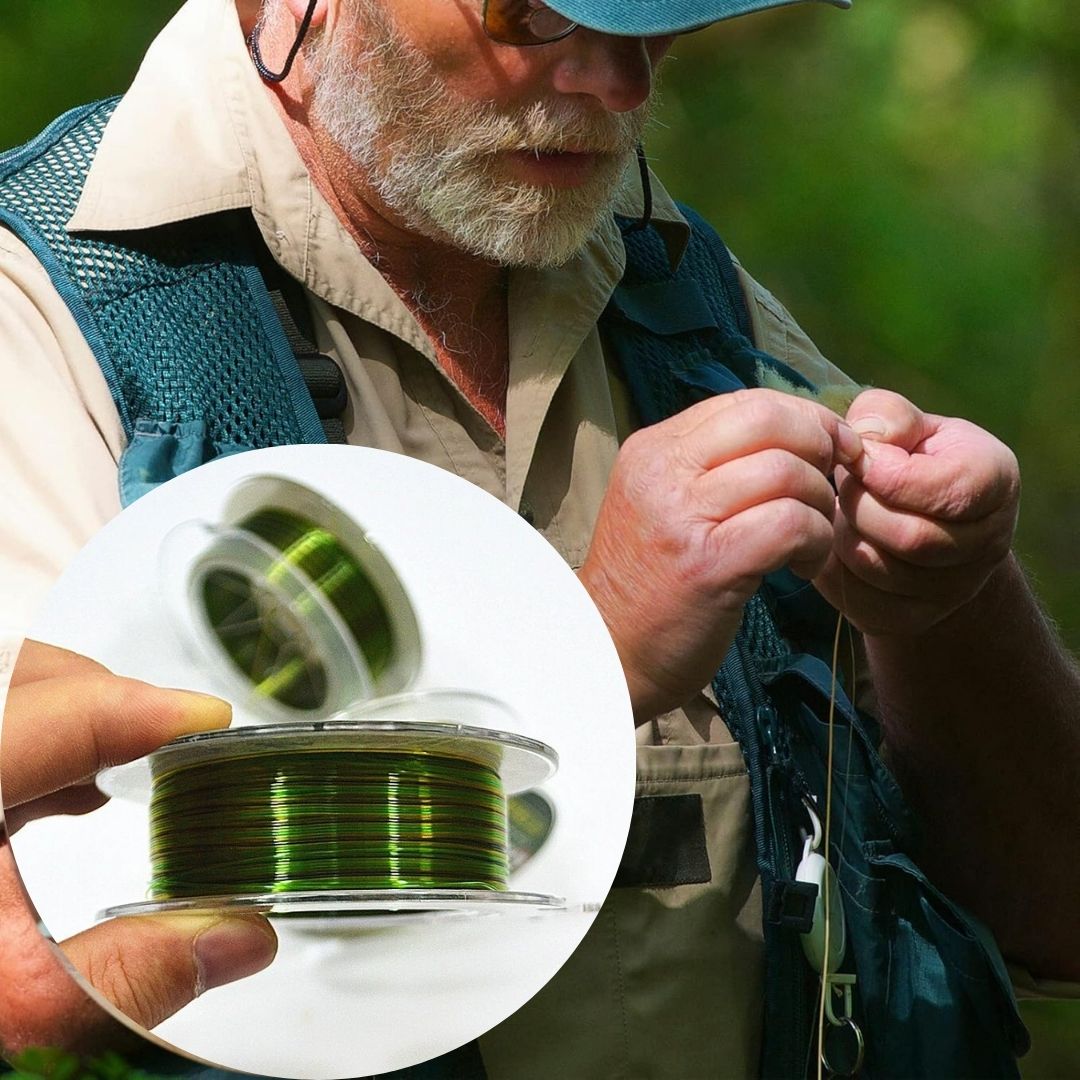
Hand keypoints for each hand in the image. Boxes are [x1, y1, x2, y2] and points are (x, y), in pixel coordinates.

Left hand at [1, 641, 277, 1058]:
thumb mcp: (10, 1018)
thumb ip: (128, 978)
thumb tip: (234, 937)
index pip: (48, 712)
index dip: (139, 707)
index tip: (207, 720)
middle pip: (16, 676)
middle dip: (104, 694)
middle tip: (174, 737)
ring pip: (3, 694)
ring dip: (69, 714)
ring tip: (128, 758)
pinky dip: (34, 743)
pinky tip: (68, 792)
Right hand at [579, 389, 861, 719]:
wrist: (608, 651)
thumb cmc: (649, 582)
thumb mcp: (664, 504)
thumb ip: (712, 466)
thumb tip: (794, 436)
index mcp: (654, 450)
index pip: (746, 402)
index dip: (803, 418)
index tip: (828, 451)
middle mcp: (663, 472)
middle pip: (770, 420)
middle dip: (821, 445)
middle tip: (832, 483)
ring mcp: (682, 516)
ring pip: (787, 471)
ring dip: (820, 503)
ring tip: (811, 536)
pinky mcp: (709, 565)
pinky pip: (789, 524)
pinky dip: (814, 541)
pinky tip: (802, 565)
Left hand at [814, 389, 1019, 636]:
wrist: (913, 517)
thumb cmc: (906, 456)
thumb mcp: (904, 422)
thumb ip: (885, 416)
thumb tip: (864, 442)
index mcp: (995, 482)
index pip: (950, 493)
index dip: (889, 475)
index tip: (860, 458)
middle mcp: (988, 544)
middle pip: (911, 538)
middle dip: (859, 505)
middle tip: (842, 483)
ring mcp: (954, 590)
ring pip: (879, 571)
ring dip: (841, 534)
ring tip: (839, 509)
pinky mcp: (913, 619)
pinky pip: (859, 601)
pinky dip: (832, 569)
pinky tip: (834, 541)